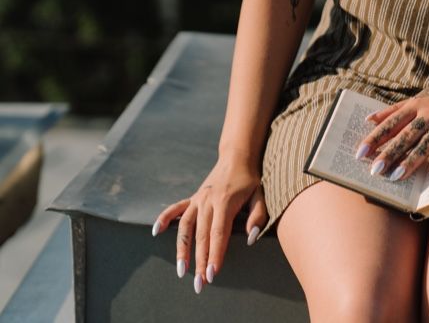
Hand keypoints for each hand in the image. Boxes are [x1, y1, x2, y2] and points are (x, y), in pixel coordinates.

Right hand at [151, 157, 267, 293]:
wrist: (237, 157)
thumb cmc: (250, 180)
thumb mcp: (260, 195)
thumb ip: (257, 216)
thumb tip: (250, 238)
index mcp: (225, 203)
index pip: (218, 234)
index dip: (215, 255)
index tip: (212, 274)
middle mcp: (207, 202)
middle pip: (201, 237)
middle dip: (200, 262)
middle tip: (200, 284)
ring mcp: (197, 200)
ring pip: (185, 228)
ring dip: (182, 250)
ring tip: (181, 271)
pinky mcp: (192, 198)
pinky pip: (175, 209)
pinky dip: (164, 219)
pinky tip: (156, 232)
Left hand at [356, 77, 428, 181]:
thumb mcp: (420, 97)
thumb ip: (394, 109)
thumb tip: (369, 119)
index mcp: (418, 104)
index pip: (392, 123)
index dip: (375, 138)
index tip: (360, 153)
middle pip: (408, 135)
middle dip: (390, 153)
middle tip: (375, 170)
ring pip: (428, 143)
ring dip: (412, 160)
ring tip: (398, 176)